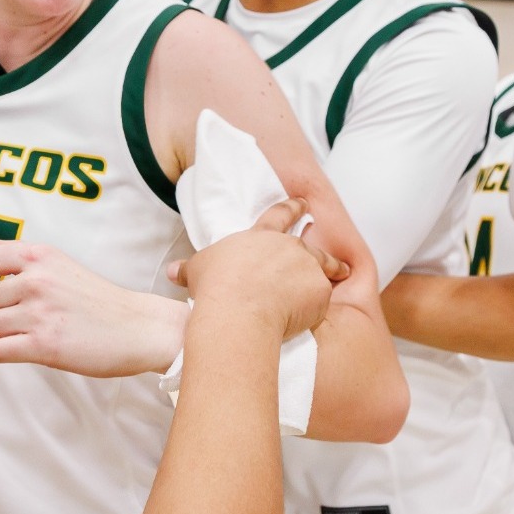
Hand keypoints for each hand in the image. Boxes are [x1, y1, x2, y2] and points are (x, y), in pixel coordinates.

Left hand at [0, 240, 187, 376]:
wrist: (137, 327)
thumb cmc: (97, 298)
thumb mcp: (59, 264)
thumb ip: (17, 253)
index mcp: (40, 257)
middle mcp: (36, 281)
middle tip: (23, 320)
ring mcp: (39, 314)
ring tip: (21, 336)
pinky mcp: (43, 346)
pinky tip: (5, 351)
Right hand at [171, 199, 347, 340]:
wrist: (240, 309)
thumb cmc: (216, 286)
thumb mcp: (198, 271)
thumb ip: (189, 268)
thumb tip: (171, 271)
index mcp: (261, 236)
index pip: (280, 214)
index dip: (292, 207)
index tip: (303, 201)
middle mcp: (288, 247)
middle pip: (308, 244)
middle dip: (318, 245)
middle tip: (328, 246)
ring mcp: (307, 267)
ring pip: (325, 266)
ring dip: (334, 268)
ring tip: (343, 272)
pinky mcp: (320, 290)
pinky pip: (323, 297)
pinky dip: (321, 303)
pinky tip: (318, 311)